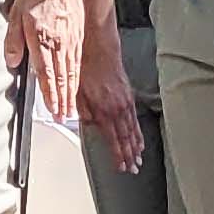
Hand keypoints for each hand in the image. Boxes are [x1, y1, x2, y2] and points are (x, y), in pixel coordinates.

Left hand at [4, 0, 83, 120]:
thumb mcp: (17, 14)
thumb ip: (14, 40)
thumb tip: (12, 61)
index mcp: (43, 40)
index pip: (47, 75)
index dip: (50, 95)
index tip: (52, 110)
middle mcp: (60, 44)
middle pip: (62, 79)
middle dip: (63, 101)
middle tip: (64, 117)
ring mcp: (71, 42)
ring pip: (71, 74)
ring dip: (71, 93)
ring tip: (70, 108)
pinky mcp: (77, 38)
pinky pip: (77, 63)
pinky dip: (77, 78)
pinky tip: (75, 86)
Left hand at [77, 31, 145, 174]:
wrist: (97, 44)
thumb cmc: (83, 65)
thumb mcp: (75, 90)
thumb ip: (81, 110)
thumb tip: (85, 124)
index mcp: (103, 108)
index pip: (113, 138)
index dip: (118, 155)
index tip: (121, 167)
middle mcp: (116, 106)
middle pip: (126, 136)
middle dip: (129, 154)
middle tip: (133, 168)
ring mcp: (124, 100)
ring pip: (133, 128)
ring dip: (136, 144)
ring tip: (139, 157)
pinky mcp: (128, 92)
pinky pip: (135, 116)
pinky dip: (138, 129)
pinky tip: (139, 135)